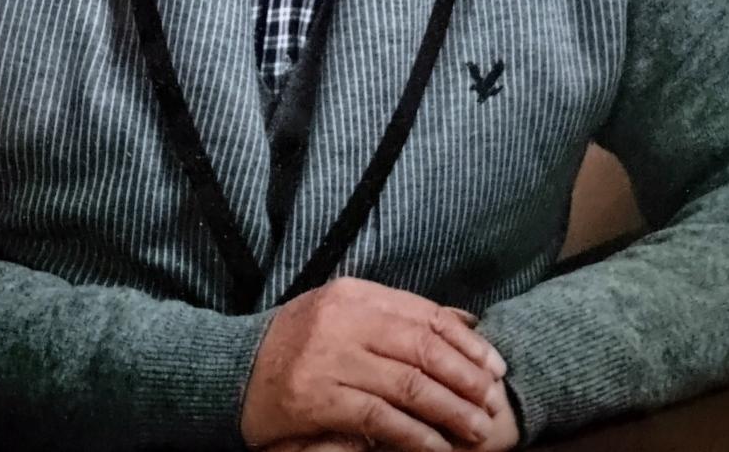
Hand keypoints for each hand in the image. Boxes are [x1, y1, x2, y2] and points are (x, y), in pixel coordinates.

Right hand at [241, 277, 506, 451]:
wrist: (234, 371)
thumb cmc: (300, 342)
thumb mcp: (345, 313)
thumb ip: (398, 315)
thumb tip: (465, 320)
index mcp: (355, 293)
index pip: (424, 313)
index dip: (466, 341)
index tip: (495, 365)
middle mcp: (345, 319)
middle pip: (423, 348)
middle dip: (465, 378)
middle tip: (492, 401)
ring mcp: (331, 357)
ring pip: (408, 384)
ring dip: (449, 411)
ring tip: (476, 430)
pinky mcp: (319, 398)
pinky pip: (381, 418)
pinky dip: (415, 435)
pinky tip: (437, 448)